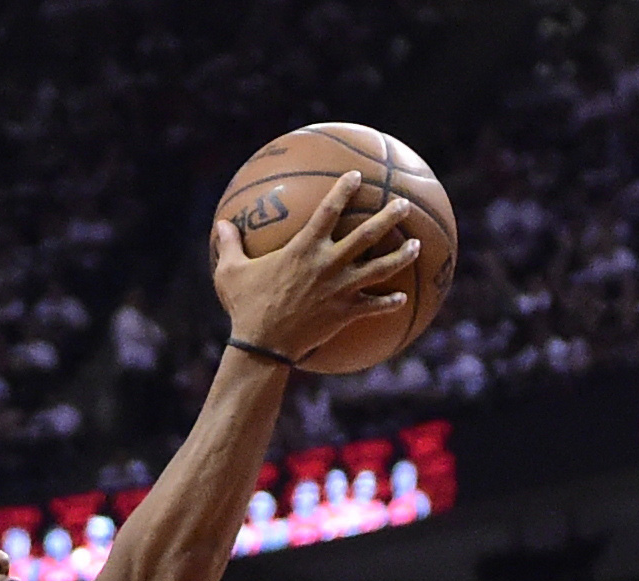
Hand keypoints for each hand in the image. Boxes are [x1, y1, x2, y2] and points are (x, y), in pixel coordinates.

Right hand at [208, 175, 419, 365]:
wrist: (263, 346)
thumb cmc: (246, 307)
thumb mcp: (231, 273)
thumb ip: (229, 246)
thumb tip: (221, 225)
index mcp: (304, 249)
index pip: (329, 210)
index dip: (344, 190)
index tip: (357, 176)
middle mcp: (328, 264)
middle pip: (367, 235)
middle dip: (388, 216)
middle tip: (403, 203)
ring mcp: (341, 289)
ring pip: (380, 268)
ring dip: (401, 256)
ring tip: (417, 245)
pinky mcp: (345, 314)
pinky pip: (374, 306)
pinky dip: (388, 302)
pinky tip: (401, 298)